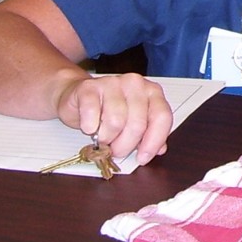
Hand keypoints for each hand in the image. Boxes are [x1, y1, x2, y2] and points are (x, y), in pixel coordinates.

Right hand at [53, 73, 173, 163]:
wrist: (80, 96)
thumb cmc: (109, 110)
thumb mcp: (133, 122)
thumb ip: (148, 134)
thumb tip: (159, 149)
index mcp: (152, 92)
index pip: (162, 117)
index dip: (153, 141)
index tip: (143, 158)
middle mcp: (135, 84)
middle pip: (137, 124)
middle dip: (124, 146)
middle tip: (115, 150)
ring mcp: (112, 83)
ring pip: (116, 122)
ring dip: (106, 138)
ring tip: (102, 136)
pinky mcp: (89, 87)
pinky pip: (92, 113)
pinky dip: (90, 127)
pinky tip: (90, 127)